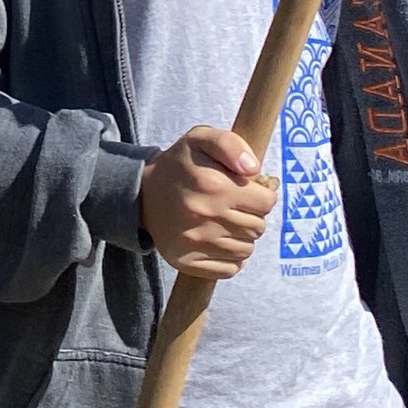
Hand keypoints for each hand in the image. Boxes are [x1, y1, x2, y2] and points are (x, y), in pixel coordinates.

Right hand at [141, 126, 276, 277]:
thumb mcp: (201, 139)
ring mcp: (195, 243)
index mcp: (212, 185)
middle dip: (252, 216)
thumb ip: (231, 144)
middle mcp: (205, 216)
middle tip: (233, 206)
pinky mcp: (188, 262)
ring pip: (246, 250)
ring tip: (223, 222)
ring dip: (241, 237)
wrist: (141, 195)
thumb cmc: (180, 166)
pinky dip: (230, 257)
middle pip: (258, 228)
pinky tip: (217, 241)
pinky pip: (231, 268)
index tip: (247, 191)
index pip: (266, 202)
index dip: (262, 195)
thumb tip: (254, 169)